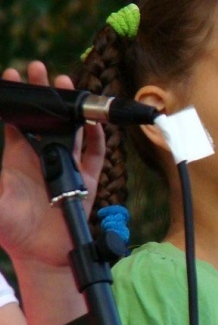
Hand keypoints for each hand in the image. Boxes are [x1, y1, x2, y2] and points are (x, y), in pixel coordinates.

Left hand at [0, 61, 104, 268]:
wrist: (43, 255)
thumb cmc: (13, 231)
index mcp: (17, 160)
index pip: (16, 122)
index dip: (15, 100)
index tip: (12, 76)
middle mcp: (42, 159)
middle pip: (46, 119)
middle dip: (43, 94)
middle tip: (40, 69)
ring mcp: (65, 168)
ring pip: (71, 131)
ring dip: (70, 109)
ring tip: (66, 84)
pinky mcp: (86, 180)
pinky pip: (95, 155)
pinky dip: (97, 139)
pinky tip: (93, 124)